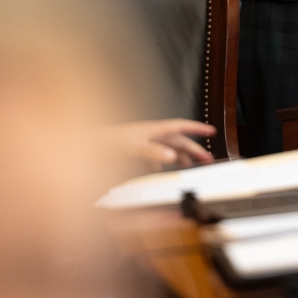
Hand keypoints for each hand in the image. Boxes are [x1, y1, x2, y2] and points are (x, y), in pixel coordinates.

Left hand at [98, 119, 215, 169]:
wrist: (86, 148)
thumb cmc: (106, 143)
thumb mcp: (130, 147)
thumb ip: (151, 152)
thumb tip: (171, 157)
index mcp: (152, 130)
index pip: (180, 127)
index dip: (196, 129)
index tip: (211, 131)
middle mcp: (150, 136)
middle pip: (178, 141)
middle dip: (193, 149)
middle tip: (207, 159)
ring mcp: (143, 145)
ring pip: (168, 150)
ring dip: (180, 158)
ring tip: (190, 166)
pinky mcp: (135, 155)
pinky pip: (154, 159)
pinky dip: (162, 164)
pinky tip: (161, 170)